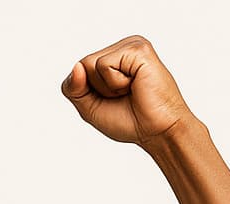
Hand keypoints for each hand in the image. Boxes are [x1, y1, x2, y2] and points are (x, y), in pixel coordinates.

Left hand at [61, 36, 192, 146]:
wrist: (156, 131)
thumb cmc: (128, 120)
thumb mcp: (89, 107)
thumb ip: (74, 88)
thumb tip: (76, 66)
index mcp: (113, 57)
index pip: (78, 69)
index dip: (87, 92)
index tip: (112, 99)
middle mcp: (122, 47)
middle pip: (82, 65)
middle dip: (96, 89)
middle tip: (123, 95)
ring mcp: (131, 45)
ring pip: (89, 64)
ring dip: (106, 87)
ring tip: (129, 89)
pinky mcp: (138, 49)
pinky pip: (104, 64)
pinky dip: (115, 83)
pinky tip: (135, 84)